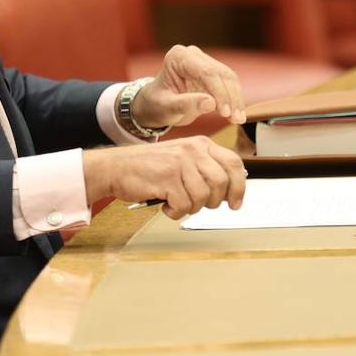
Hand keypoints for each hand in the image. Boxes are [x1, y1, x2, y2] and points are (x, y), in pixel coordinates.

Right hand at [82, 137, 246, 219]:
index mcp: (200, 144)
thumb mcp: (182, 158)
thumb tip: (230, 191)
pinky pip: (184, 206)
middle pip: (222, 183)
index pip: (234, 163)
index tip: (236, 202)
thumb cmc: (149, 167)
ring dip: (191, 208)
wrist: (116, 167)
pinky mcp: (167, 179)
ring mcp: (180, 164)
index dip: (239, 187)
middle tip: (200, 206)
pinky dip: (175, 212)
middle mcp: (193, 151)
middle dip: (215, 201)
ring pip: (203, 197)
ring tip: (177, 203)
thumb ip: (205, 169)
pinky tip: (166, 205)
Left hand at [133, 44, 245, 127]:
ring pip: (229, 78)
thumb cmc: (156, 106)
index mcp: (178, 56)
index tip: (225, 113)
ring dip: (236, 99)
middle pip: (221, 74)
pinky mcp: (213, 72)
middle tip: (236, 119)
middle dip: (231, 97)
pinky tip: (236, 115)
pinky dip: (234, 100)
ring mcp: (204, 62)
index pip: (206, 72)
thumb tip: (211, 103)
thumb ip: (185, 104)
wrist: (155, 106)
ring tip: (238, 119)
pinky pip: (229, 84)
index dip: (219, 92)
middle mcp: (193, 54)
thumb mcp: (166, 108)